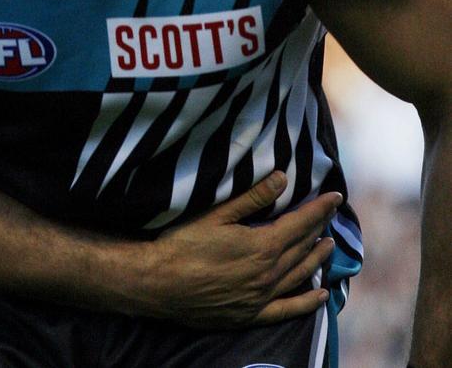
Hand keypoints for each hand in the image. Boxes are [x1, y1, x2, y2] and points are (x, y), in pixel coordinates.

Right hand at [139, 171, 340, 328]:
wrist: (159, 284)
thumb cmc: (183, 243)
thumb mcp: (217, 214)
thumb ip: (253, 198)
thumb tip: (283, 179)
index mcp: (262, 246)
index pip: (300, 223)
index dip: (319, 208)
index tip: (336, 196)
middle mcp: (268, 274)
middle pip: (302, 247)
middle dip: (319, 227)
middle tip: (332, 213)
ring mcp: (260, 297)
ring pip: (299, 275)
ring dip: (317, 258)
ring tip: (329, 245)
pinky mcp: (250, 315)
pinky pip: (287, 310)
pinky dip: (307, 303)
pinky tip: (321, 295)